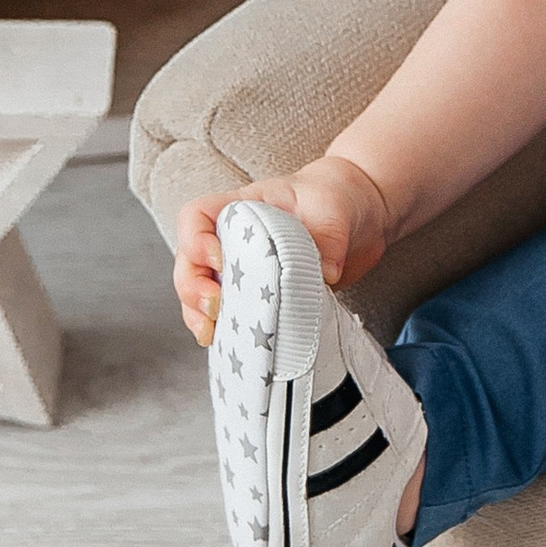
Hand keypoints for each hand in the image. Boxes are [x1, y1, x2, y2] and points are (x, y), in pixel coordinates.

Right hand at [170, 154, 390, 347]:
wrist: (356, 219)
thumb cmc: (334, 199)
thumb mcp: (334, 207)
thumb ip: (330, 233)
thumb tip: (326, 272)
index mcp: (243, 208)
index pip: (197, 216)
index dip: (196, 240)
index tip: (220, 262)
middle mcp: (232, 239)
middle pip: (189, 262)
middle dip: (193, 289)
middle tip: (215, 308)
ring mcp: (241, 270)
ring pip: (200, 293)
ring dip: (199, 316)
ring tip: (212, 335)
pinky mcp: (257, 296)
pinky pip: (228, 315)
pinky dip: (223, 332)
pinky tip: (230, 347)